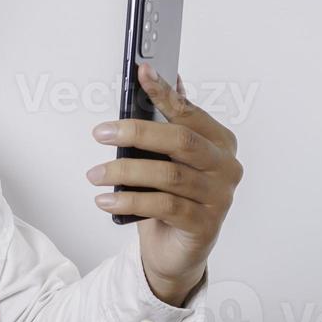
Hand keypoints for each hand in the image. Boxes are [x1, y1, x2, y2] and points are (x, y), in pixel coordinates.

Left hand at [86, 62, 242, 305]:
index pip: (189, 112)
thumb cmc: (171, 196)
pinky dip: (130, 201)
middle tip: (100, 133)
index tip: (141, 72)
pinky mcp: (205, 225)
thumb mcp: (167, 159)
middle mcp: (226, 167)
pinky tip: (106, 200)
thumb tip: (165, 78)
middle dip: (136, 133)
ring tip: (94, 174)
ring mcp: (219, 197)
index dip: (164, 92)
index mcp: (220, 142)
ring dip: (125, 171)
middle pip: (180, 141)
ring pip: (169, 176)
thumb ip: (169, 123)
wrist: (175, 250)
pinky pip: (164, 206)